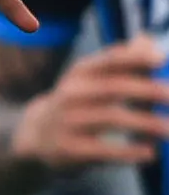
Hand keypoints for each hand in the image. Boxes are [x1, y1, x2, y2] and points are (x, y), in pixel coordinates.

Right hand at [10, 39, 168, 173]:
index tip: (161, 60)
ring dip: (146, 123)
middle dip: (148, 92)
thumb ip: (124, 60)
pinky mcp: (68, 148)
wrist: (36, 135)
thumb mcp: (94, 77)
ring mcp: (67, 121)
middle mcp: (71, 93)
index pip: (109, 60)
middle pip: (114, 88)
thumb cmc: (80, 102)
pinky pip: (102, 149)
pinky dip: (128, 151)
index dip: (135, 58)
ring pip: (111, 118)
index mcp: (80, 72)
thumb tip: (148, 41)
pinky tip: (150, 153)